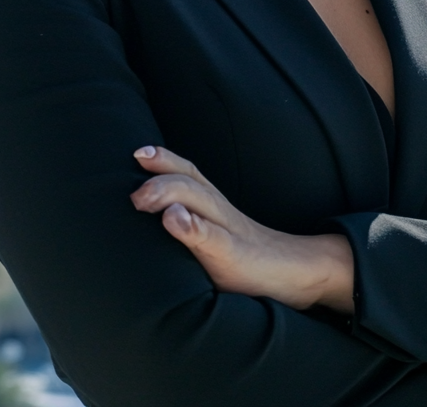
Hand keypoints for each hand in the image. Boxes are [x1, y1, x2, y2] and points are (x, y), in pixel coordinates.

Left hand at [130, 145, 354, 313]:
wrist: (294, 275)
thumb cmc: (244, 262)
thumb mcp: (211, 240)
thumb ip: (186, 228)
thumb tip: (149, 227)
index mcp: (213, 206)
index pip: (189, 173)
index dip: (164, 159)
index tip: (137, 152)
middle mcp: (220, 211)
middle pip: (190, 180)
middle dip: (160, 177)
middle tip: (132, 192)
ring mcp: (229, 231)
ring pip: (200, 201)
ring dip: (169, 193)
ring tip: (143, 198)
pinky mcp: (236, 256)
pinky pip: (214, 238)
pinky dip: (193, 227)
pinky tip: (175, 220)